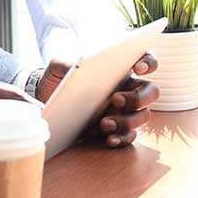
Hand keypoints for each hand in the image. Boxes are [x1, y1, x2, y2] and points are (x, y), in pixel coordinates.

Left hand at [36, 53, 159, 148]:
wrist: (47, 101)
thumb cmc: (59, 77)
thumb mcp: (58, 64)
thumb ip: (67, 61)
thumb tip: (78, 66)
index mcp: (119, 67)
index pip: (145, 59)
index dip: (148, 62)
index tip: (137, 69)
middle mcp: (127, 88)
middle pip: (151, 91)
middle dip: (139, 97)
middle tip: (116, 99)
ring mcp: (124, 109)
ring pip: (143, 115)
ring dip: (128, 120)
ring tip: (104, 123)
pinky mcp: (116, 129)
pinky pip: (129, 135)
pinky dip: (122, 138)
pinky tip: (109, 139)